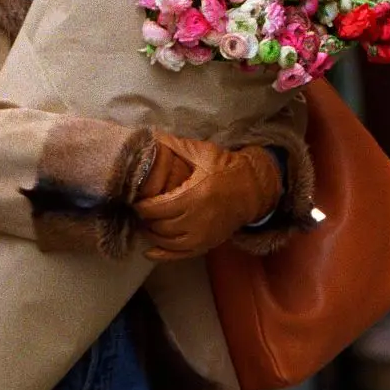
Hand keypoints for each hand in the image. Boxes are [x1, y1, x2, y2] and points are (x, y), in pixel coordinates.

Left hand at [132, 133, 279, 260]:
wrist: (253, 189)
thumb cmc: (225, 168)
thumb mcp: (202, 152)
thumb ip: (176, 145)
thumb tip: (150, 135)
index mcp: (194, 195)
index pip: (156, 208)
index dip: (142, 206)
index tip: (135, 200)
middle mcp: (198, 219)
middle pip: (159, 226)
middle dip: (145, 219)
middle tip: (137, 211)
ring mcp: (203, 235)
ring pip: (167, 242)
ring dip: (151, 234)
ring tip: (144, 223)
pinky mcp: (207, 244)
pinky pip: (181, 255)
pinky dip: (163, 255)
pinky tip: (150, 251)